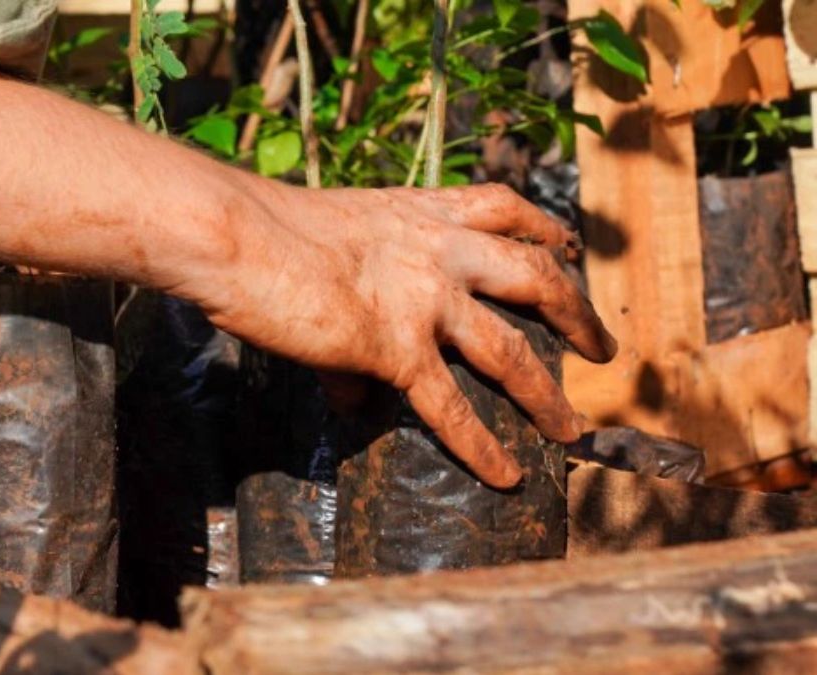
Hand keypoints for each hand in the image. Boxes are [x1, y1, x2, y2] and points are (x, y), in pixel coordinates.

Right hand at [193, 183, 616, 487]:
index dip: (545, 228)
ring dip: (547, 392)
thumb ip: (356, 311)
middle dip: (578, 313)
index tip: (568, 247)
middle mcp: (439, 249)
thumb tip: (356, 397)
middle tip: (603, 348)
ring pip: (512, 347)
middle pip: (535, 274)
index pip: (504, 207)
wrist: (239, 236)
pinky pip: (450, 405)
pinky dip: (480, 446)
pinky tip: (503, 476)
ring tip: (571, 429)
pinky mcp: (397, 346)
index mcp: (420, 212)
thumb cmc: (264, 232)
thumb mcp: (328, 248)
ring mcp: (425, 298)